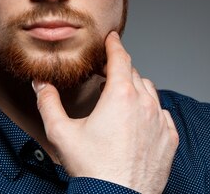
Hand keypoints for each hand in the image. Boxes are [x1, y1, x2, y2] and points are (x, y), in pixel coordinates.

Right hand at [33, 31, 178, 193]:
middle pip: (135, 74)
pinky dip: (150, 111)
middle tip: (107, 74)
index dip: (114, 45)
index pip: (121, 58)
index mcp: (121, 95)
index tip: (112, 38)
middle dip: (121, 70)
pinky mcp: (169, 139)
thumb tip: (40, 84)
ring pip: (150, 92)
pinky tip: (138, 121)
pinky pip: (162, 115)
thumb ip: (48, 103)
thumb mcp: (61, 133)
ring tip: (121, 98)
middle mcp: (145, 103)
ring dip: (136, 89)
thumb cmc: (91, 169)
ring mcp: (160, 121)